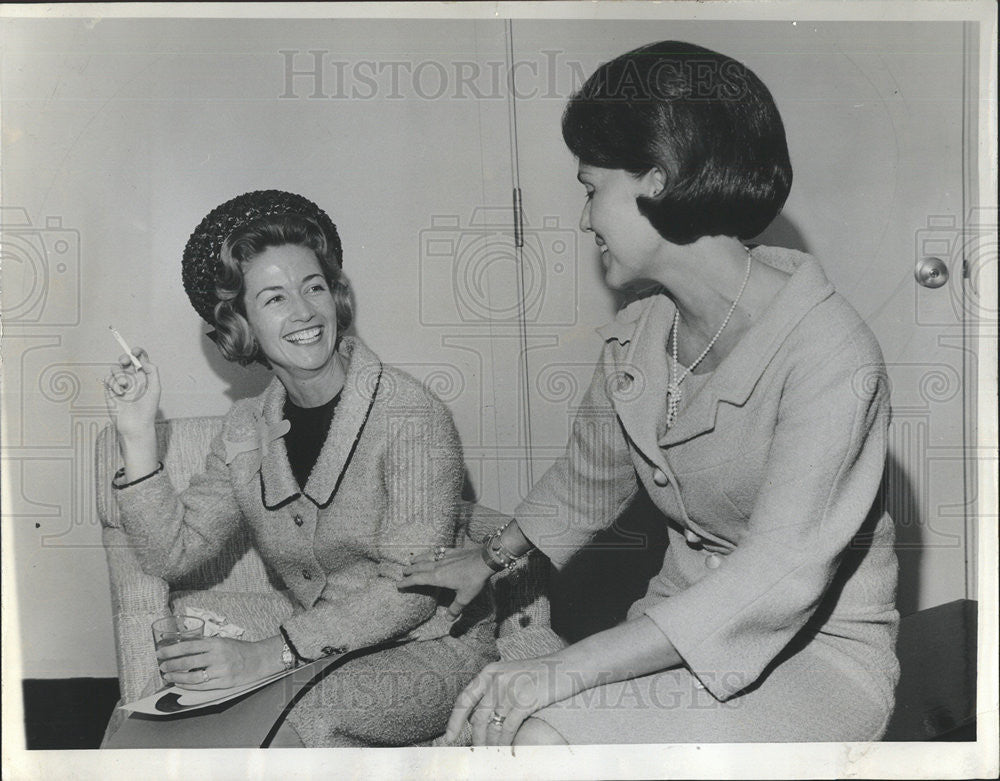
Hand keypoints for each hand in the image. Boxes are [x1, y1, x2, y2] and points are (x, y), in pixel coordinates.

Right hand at [103, 348, 160, 438]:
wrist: (135, 425)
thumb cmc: (148, 409)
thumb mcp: (155, 389)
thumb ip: (152, 372)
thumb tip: (144, 361)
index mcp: (144, 377)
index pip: (140, 360)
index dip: (137, 352)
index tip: (135, 351)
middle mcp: (132, 379)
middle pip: (125, 361)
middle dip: (124, 358)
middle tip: (125, 361)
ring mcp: (120, 384)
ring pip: (115, 369)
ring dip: (120, 374)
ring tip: (125, 386)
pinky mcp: (110, 390)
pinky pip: (108, 379)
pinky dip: (113, 383)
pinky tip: (119, 392)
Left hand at [157, 636, 276, 689]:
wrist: (259, 659)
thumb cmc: (239, 649)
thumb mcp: (222, 641)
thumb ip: (205, 644)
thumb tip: (182, 648)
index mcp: (215, 643)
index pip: (188, 646)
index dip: (171, 651)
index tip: (160, 653)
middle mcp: (217, 656)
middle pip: (187, 662)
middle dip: (170, 665)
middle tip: (161, 666)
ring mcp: (221, 670)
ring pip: (193, 676)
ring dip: (177, 677)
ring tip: (168, 676)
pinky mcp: (224, 682)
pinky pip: (202, 686)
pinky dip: (188, 685)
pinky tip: (181, 683)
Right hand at [397, 545, 492, 618]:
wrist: (485, 559)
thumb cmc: (474, 579)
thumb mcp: (465, 597)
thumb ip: (455, 608)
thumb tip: (448, 619)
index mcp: (437, 577)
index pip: (417, 580)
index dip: (406, 582)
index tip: (398, 584)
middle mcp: (438, 565)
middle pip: (419, 567)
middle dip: (409, 570)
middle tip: (402, 572)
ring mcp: (445, 557)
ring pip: (427, 557)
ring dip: (418, 559)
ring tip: (412, 560)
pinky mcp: (453, 551)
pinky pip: (437, 551)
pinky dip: (431, 552)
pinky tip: (432, 552)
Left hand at [444, 657, 579, 746]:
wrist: (568, 666)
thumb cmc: (540, 674)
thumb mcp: (511, 675)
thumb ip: (493, 691)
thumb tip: (477, 718)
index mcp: (489, 672)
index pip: (464, 699)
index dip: (454, 721)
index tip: (448, 738)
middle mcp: (496, 679)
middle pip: (477, 717)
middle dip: (475, 739)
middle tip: (477, 754)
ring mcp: (510, 689)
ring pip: (492, 725)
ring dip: (490, 744)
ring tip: (491, 755)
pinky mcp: (525, 700)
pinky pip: (508, 728)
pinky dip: (506, 743)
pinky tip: (508, 751)